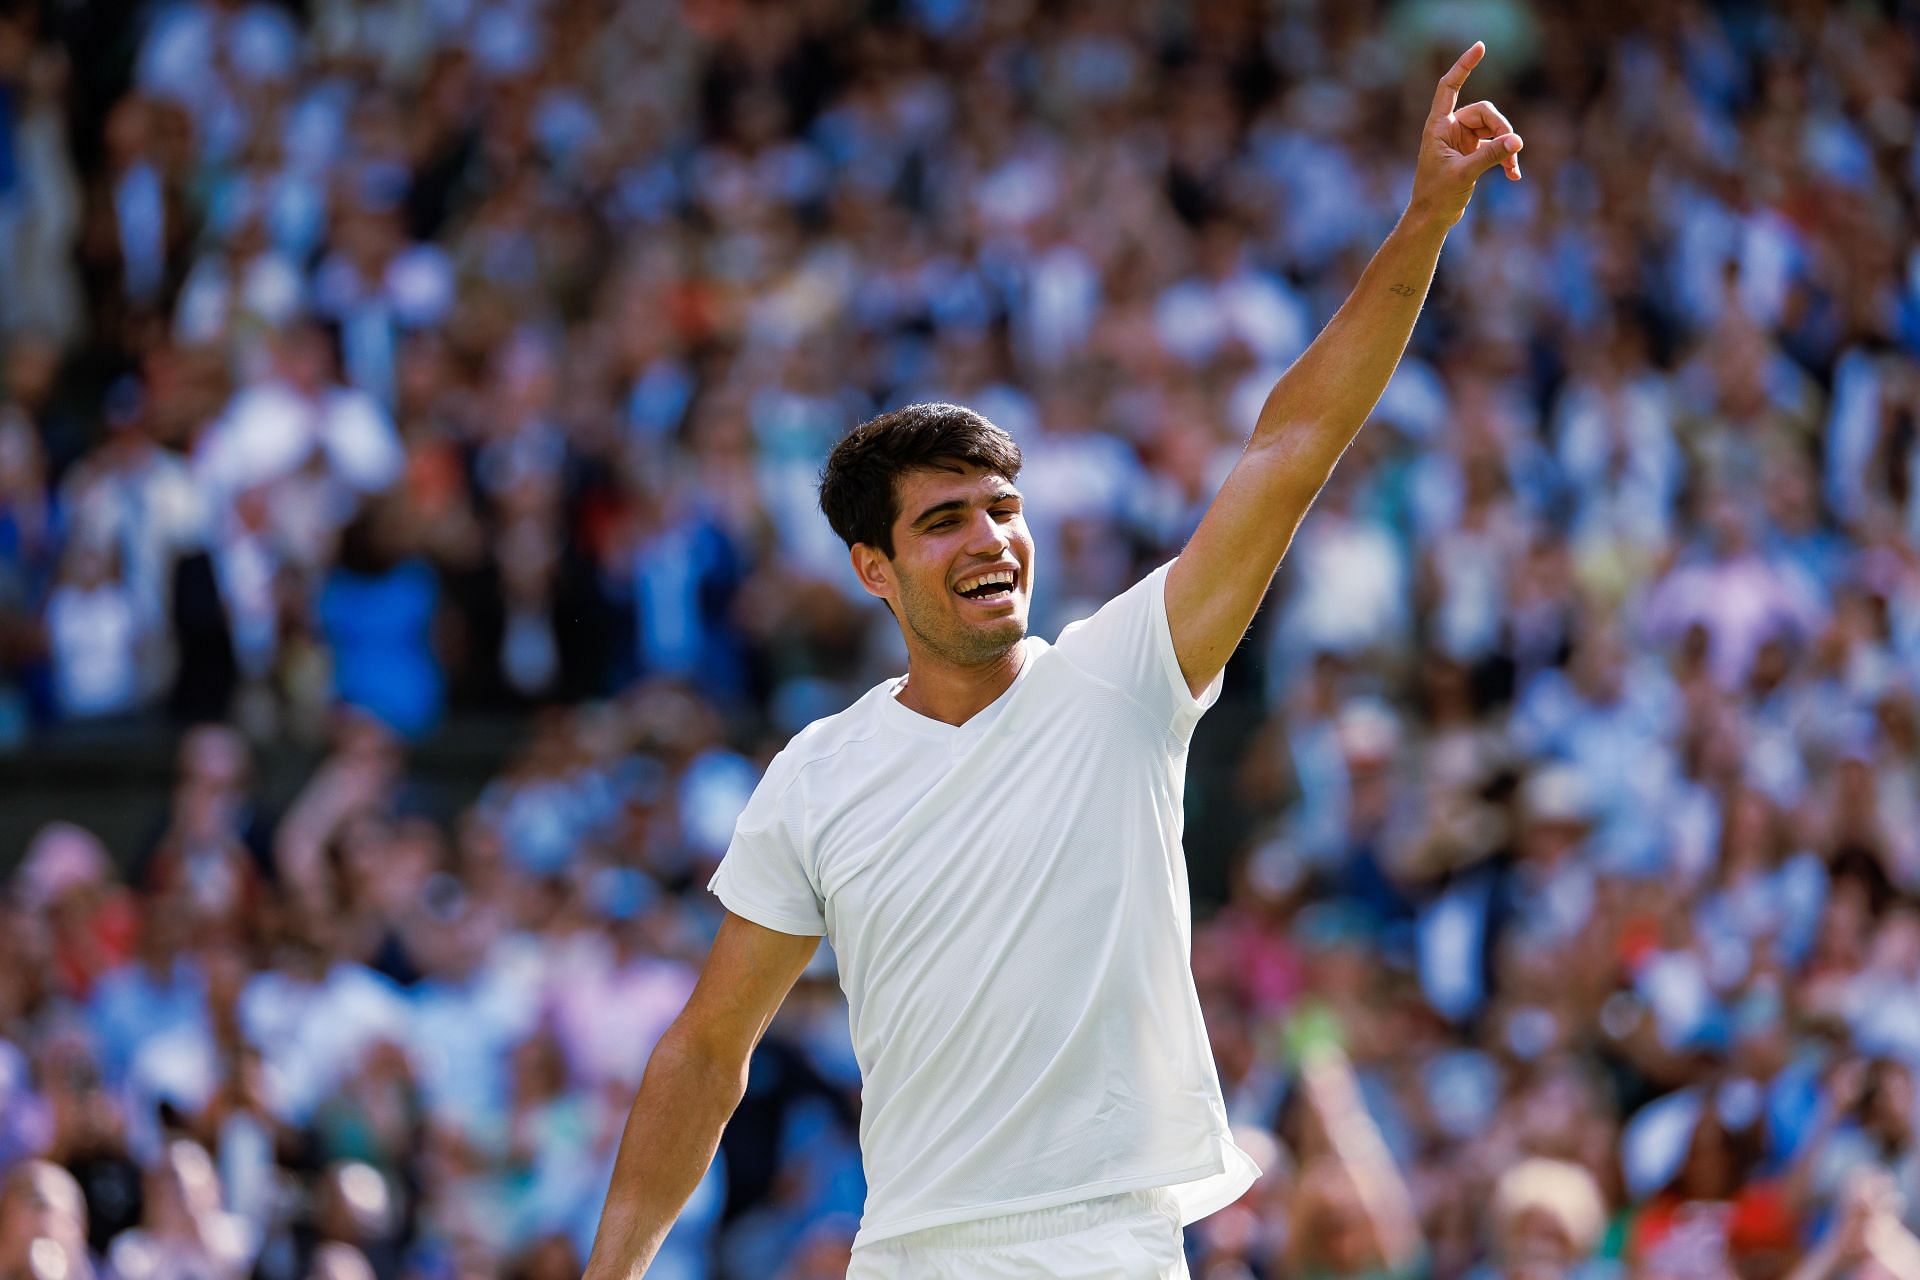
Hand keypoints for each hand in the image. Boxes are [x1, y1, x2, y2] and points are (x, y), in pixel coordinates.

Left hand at [1409, 42, 1523, 229]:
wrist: (1432, 218)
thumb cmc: (1437, 196)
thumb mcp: (1465, 174)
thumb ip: (1491, 155)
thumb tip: (1517, 140)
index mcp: (1439, 126)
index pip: (1449, 86)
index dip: (1464, 66)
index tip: (1480, 47)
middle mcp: (1450, 128)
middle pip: (1485, 112)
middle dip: (1501, 129)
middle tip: (1513, 149)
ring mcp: (1462, 140)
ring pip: (1494, 128)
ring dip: (1506, 147)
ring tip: (1513, 170)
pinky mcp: (1472, 152)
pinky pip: (1496, 145)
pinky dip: (1505, 158)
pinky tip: (1514, 176)